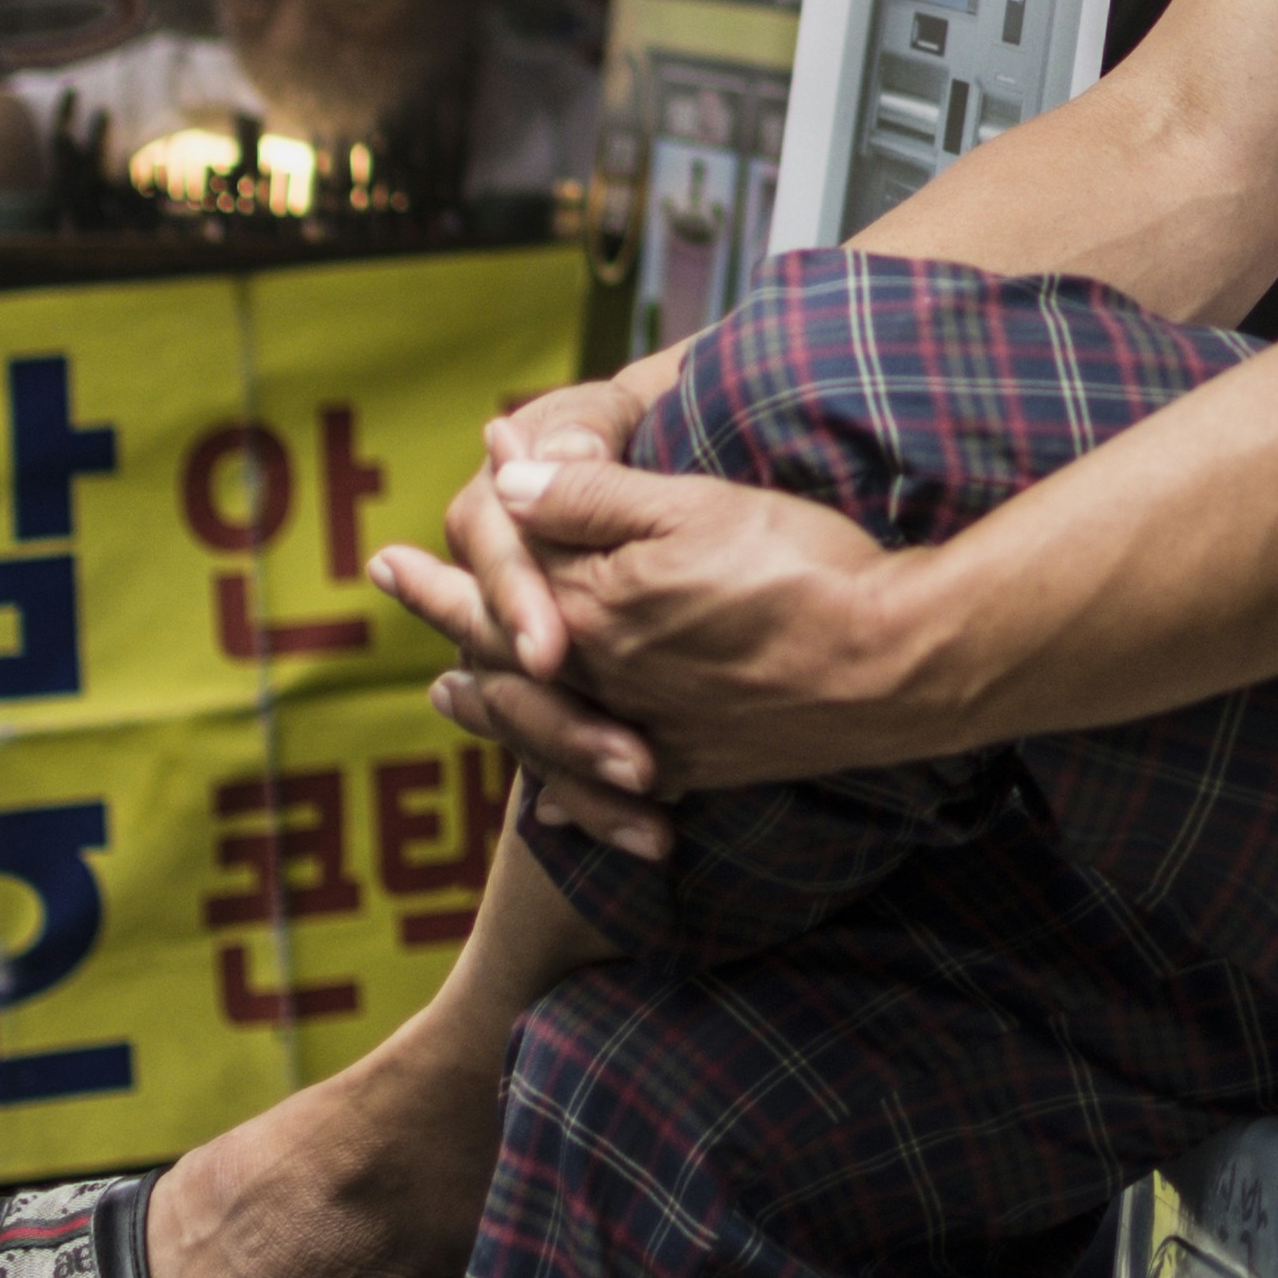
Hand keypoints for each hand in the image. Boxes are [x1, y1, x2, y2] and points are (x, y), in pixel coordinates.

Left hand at [374, 451, 918, 824]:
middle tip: (396, 592)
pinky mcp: (694, 768)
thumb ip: (588, 495)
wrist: (891, 663)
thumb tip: (502, 475)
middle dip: (445, 619)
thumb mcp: (691, 506)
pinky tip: (548, 802)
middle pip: (499, 657)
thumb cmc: (798, 568)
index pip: (495, 581)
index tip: (386, 556)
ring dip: (488, 704)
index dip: (441, 563)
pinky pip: (602, 786)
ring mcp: (646, 734)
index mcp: (589, 613)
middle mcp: (601, 684)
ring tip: (449, 692)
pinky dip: (562, 788)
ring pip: (539, 727)